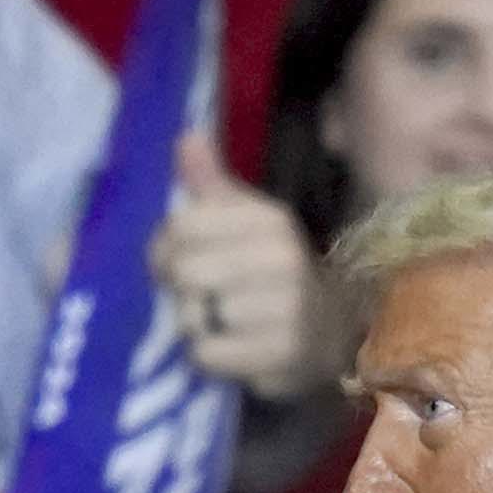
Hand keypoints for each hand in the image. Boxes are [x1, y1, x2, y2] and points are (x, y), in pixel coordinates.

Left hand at [149, 135, 322, 399]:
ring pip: (194, 317)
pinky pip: (208, 354)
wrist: (329, 332)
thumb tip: (186, 136)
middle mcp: (282, 257)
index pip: (180, 226)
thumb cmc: (268, 272)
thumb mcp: (243, 221)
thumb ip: (210, 182)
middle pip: (185, 273)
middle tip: (198, 298)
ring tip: (220, 323)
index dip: (163, 249)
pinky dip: (209, 357)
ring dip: (195, 326)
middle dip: (179, 291)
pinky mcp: (282, 353)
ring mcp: (287, 307)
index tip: (174, 262)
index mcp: (267, 219)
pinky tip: (232, 349)